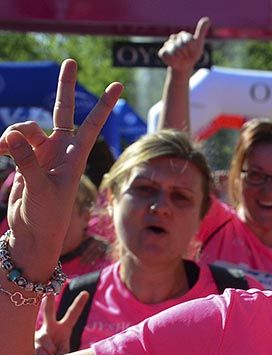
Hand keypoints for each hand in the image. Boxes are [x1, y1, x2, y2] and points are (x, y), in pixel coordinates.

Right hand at [0, 60, 121, 277]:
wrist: (33, 232)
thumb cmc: (46, 217)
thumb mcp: (39, 190)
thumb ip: (26, 161)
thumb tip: (11, 136)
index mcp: (75, 156)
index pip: (91, 124)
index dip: (103, 105)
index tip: (117, 85)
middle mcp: (61, 150)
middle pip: (63, 111)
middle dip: (65, 87)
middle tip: (70, 61)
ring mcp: (42, 153)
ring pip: (26, 127)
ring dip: (13, 132)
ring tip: (3, 148)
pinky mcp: (25, 159)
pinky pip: (12, 140)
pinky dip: (3, 142)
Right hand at [34, 291, 89, 354]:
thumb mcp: (65, 354)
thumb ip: (62, 350)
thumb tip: (48, 349)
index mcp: (64, 329)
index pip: (72, 315)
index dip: (79, 304)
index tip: (86, 293)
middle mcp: (49, 328)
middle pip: (48, 312)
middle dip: (48, 302)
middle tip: (48, 293)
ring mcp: (37, 333)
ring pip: (44, 341)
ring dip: (49, 354)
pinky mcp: (27, 340)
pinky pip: (37, 349)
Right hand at [159, 17, 209, 73]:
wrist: (185, 66)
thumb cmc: (192, 54)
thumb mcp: (199, 43)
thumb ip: (201, 31)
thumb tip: (207, 18)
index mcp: (183, 35)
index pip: (188, 40)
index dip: (192, 48)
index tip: (193, 51)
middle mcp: (174, 38)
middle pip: (181, 45)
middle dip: (186, 53)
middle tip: (187, 55)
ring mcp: (167, 44)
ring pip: (174, 50)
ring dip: (180, 57)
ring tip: (181, 58)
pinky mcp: (162, 52)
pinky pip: (168, 55)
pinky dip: (173, 60)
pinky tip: (175, 60)